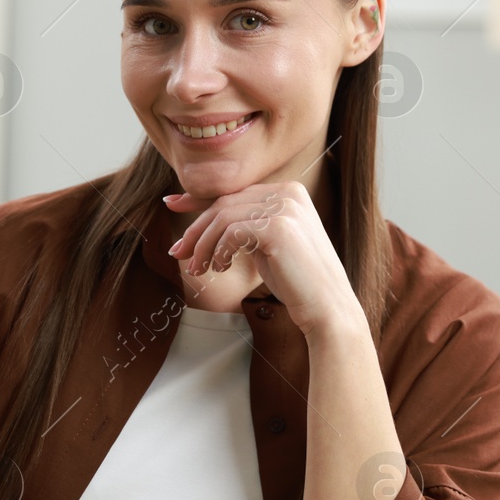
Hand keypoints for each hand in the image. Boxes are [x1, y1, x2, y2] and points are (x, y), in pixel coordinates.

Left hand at [164, 181, 362, 338]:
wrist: (327, 307)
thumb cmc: (296, 281)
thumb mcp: (266, 245)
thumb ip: (243, 226)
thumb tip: (200, 223)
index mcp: (288, 191)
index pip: (233, 192)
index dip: (198, 199)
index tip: (171, 205)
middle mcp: (288, 193)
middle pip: (224, 203)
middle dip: (195, 229)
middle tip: (179, 254)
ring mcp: (285, 207)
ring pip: (223, 217)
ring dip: (202, 245)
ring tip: (199, 270)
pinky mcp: (278, 227)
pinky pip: (231, 232)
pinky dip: (218, 251)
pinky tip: (220, 268)